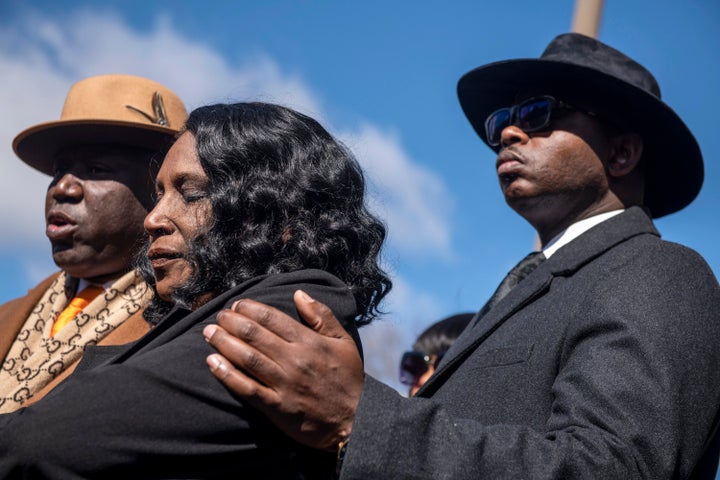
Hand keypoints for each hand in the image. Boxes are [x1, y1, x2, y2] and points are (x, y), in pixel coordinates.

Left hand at [203, 289, 363, 450]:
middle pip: (254, 334)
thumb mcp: (343, 341)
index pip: (272, 318)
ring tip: (209, 332)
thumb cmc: (347, 379)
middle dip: (231, 321)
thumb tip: (299, 294)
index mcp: (309, 342)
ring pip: (246, 358)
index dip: (250, 308)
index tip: (237, 304)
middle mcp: (294, 360)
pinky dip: (227, 374)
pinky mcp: (276, 407)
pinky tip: (212, 363)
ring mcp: (283, 384)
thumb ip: (322, 315)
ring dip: (224, 342)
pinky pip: (246, 388)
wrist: (355, 420)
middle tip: (219, 315)